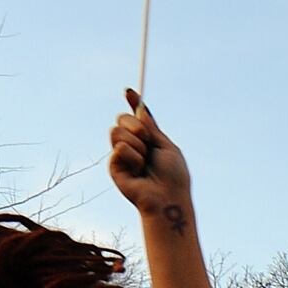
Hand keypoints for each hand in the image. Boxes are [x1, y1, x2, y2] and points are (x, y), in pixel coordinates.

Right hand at [108, 90, 194, 222]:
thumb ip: (151, 128)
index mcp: (149, 139)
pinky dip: (132, 157)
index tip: (129, 91)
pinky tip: (138, 171)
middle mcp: (133, 145)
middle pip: (122, 119)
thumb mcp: (166, 145)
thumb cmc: (173, 175)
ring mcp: (122, 155)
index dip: (132, 102)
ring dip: (136, 144)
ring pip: (116, 131)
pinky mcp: (114, 166)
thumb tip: (141, 109)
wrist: (167, 196)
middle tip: (147, 141)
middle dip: (136, 125)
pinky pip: (119, 148)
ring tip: (145, 161)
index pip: (137, 117)